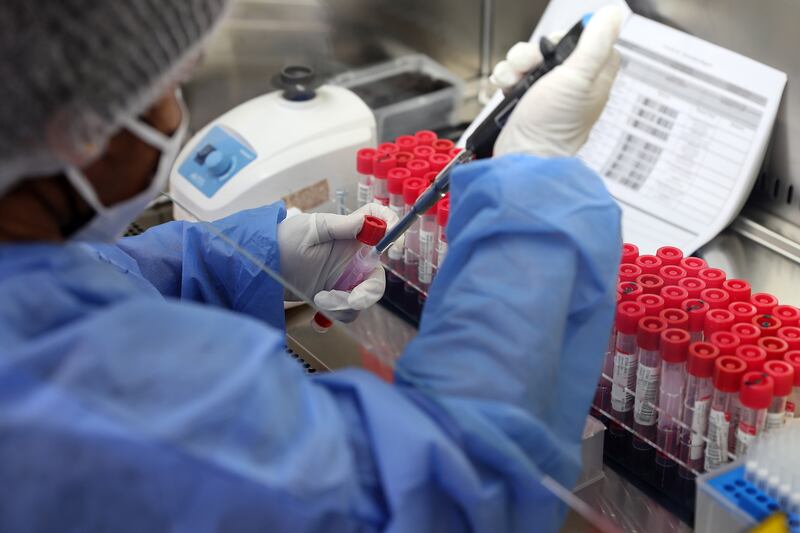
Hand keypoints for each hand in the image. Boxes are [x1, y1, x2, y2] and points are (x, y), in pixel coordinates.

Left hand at [277, 203, 398, 322]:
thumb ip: (343, 226)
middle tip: (352, 301)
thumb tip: (371, 220)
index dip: (391, 227)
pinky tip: (315, 313)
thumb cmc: (282, 241)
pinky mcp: (333, 298)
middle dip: (367, 293)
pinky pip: (346, 312)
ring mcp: (343, 279)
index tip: (392, 245)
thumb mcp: (312, 230)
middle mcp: (352, 257)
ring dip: (343, 305)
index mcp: (350, 235)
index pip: (379, 222)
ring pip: (362, 299)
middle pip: (376, 276)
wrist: (258, 269)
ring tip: (318, 300)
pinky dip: (333, 316)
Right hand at [492, 6, 622, 157]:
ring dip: (517, 64)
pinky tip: (507, 87)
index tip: (560, 44)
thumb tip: (612, 14)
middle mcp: (571, 85)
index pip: (590, 42)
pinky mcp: (524, 100)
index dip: (572, 38)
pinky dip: (507, 78)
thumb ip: (596, 43)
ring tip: (515, 79)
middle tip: (534, 65)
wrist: (522, 156)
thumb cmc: (553, 126)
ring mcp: (546, 93)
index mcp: (594, 79)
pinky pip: (514, 76)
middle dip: (536, 51)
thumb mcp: (579, 77)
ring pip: (530, 59)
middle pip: (554, 48)